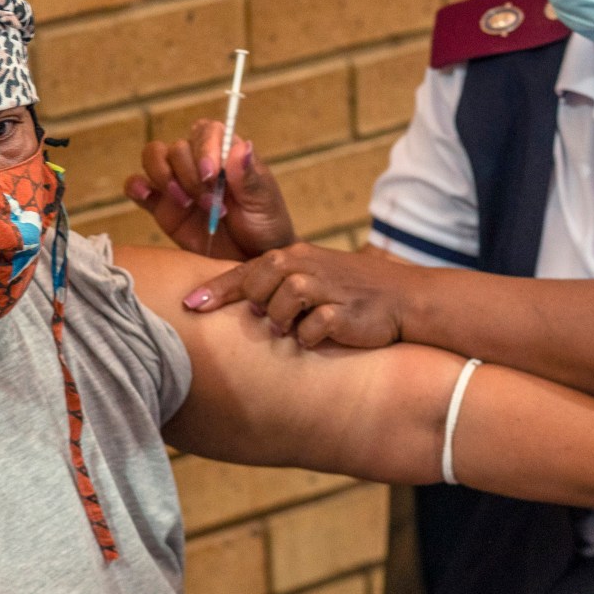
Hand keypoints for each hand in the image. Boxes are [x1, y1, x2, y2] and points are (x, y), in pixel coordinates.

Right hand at [127, 118, 295, 259]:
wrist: (251, 260)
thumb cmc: (264, 227)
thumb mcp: (263, 203)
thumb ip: (249, 178)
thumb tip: (242, 146)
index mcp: (226, 155)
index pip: (207, 132)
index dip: (204, 147)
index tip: (211, 174)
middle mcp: (199, 163)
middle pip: (178, 147)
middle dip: (190, 174)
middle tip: (209, 203)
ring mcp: (178, 183)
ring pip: (154, 158)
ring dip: (164, 177)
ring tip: (185, 203)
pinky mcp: (161, 206)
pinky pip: (137, 186)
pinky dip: (136, 186)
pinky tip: (147, 196)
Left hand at [183, 244, 418, 349]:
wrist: (404, 298)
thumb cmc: (351, 290)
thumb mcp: (313, 275)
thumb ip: (277, 282)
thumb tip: (239, 304)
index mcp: (295, 255)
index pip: (246, 270)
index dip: (216, 290)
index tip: (189, 306)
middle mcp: (307, 267)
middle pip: (259, 284)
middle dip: (257, 305)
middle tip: (271, 317)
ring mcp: (325, 289)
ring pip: (281, 305)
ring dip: (283, 322)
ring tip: (296, 328)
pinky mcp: (342, 313)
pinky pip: (310, 330)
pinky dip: (310, 338)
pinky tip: (321, 337)